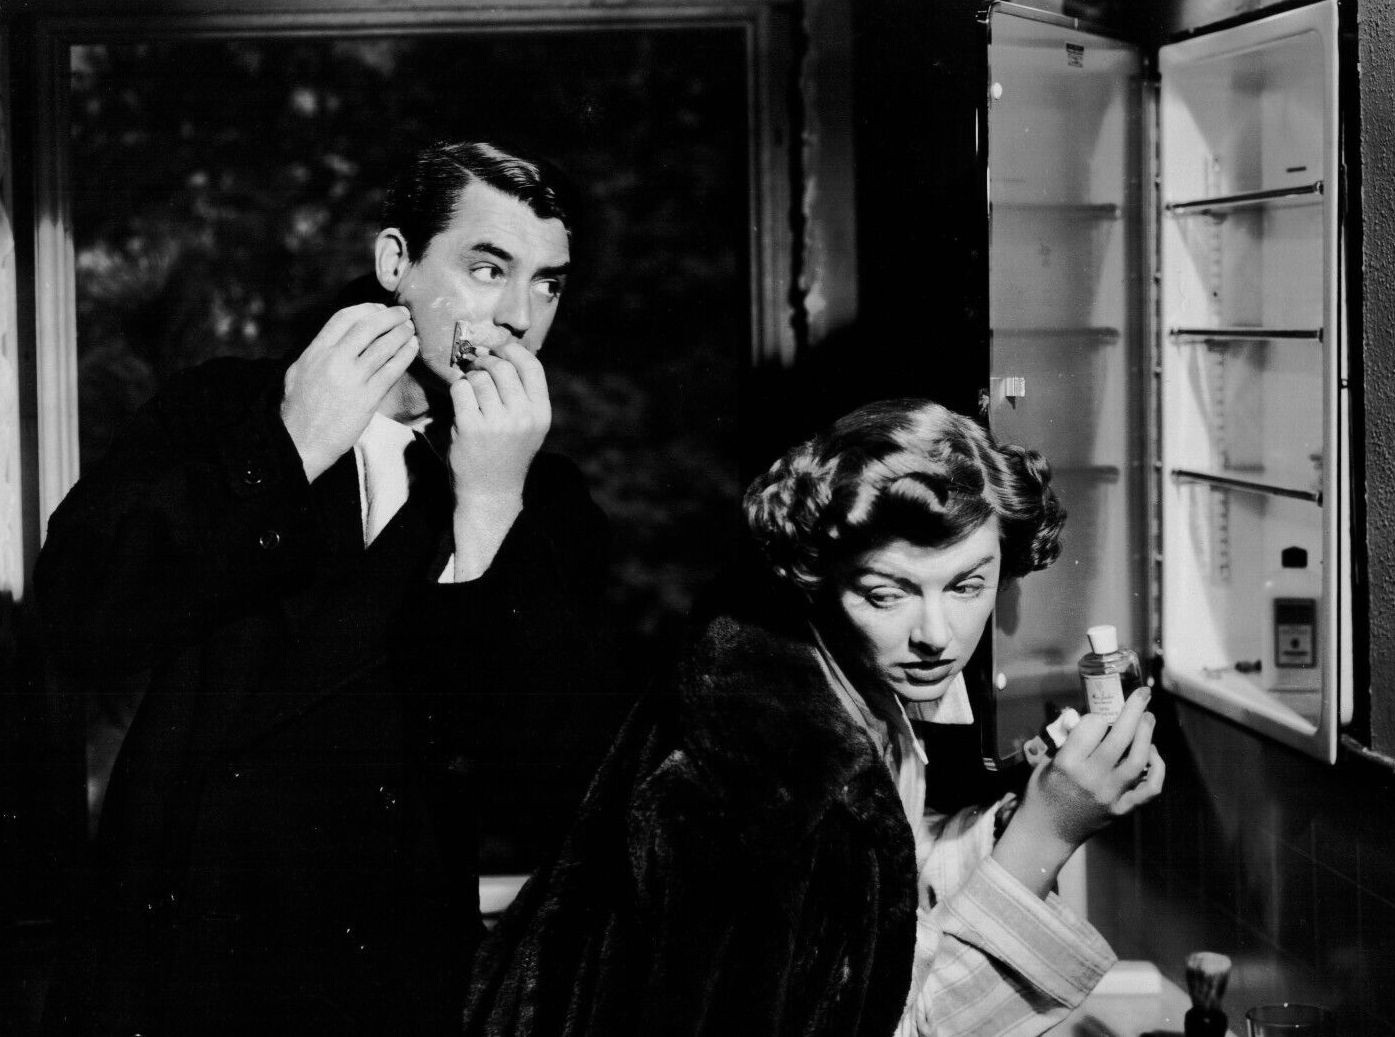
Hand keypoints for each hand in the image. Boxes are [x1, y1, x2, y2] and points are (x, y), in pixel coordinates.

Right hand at [280, 304, 418, 481]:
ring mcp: (352, 378)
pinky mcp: (367, 398)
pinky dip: (405, 355)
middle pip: (368, 327)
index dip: (366, 310)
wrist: (301, 443)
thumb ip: (318, 353)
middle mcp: (334, 360)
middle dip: (389, 316)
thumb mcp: (298, 372)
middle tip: (403, 313)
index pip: (343, 318)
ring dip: (401, 333)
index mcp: (315, 351)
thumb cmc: (298, 411)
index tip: (379, 308)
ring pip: (383, 346)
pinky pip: (392, 370)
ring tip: (411, 329)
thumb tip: (336, 339)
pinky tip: (413, 349)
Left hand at [447, 343, 551, 579]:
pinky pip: (460, 390)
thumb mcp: (528, 425)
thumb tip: (502, 349)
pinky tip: (460, 402)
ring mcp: (497, 422)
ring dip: (469, 378)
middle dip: (485, 361)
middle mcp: (523, 416)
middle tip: (474, 364)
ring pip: (479, 377)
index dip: (512, 349)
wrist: (491, 492)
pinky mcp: (471, 427)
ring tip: (469, 390)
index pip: (531, 366)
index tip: (497, 346)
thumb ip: (522, 393)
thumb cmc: (507, 453)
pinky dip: (457, 390)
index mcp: (541, 413)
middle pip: (502, 367)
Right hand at [1027, 688, 1164, 846]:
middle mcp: (1092, 778)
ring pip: (1138, 760)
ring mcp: (1111, 795)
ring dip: (1146, 735)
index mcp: (1068, 764)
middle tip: (1142, 696)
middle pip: (1120, 737)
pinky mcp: (1123, 809)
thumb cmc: (1042, 793)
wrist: (1047, 832)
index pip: (1092, 726)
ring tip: (1148, 718)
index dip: (1096, 716)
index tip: (1096, 716)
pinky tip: (1152, 754)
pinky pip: (1149, 789)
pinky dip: (1157, 769)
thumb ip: (1065, 740)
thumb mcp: (1045, 762)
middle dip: (1134, 710)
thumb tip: (1083, 717)